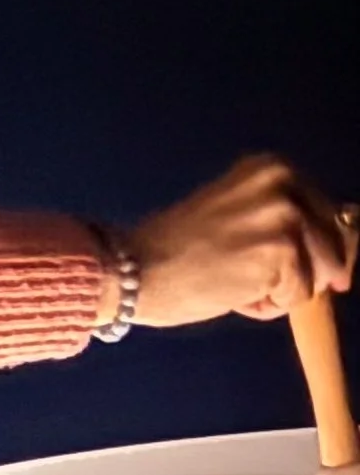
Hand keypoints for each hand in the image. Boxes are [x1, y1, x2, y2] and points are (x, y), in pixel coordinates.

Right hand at [127, 157, 356, 326]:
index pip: (329, 214)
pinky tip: (231, 294)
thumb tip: (338, 255)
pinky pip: (297, 298)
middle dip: (303, 273)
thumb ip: (283, 220)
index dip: (321, 249)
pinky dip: (267, 306)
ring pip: (316, 275)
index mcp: (273, 168)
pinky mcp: (282, 255)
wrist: (136, 268)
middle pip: (334, 245)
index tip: (305, 268)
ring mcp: (286, 218)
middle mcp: (285, 184)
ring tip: (234, 282)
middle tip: (249, 276)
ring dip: (281, 290)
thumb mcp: (237, 214)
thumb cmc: (175, 249)